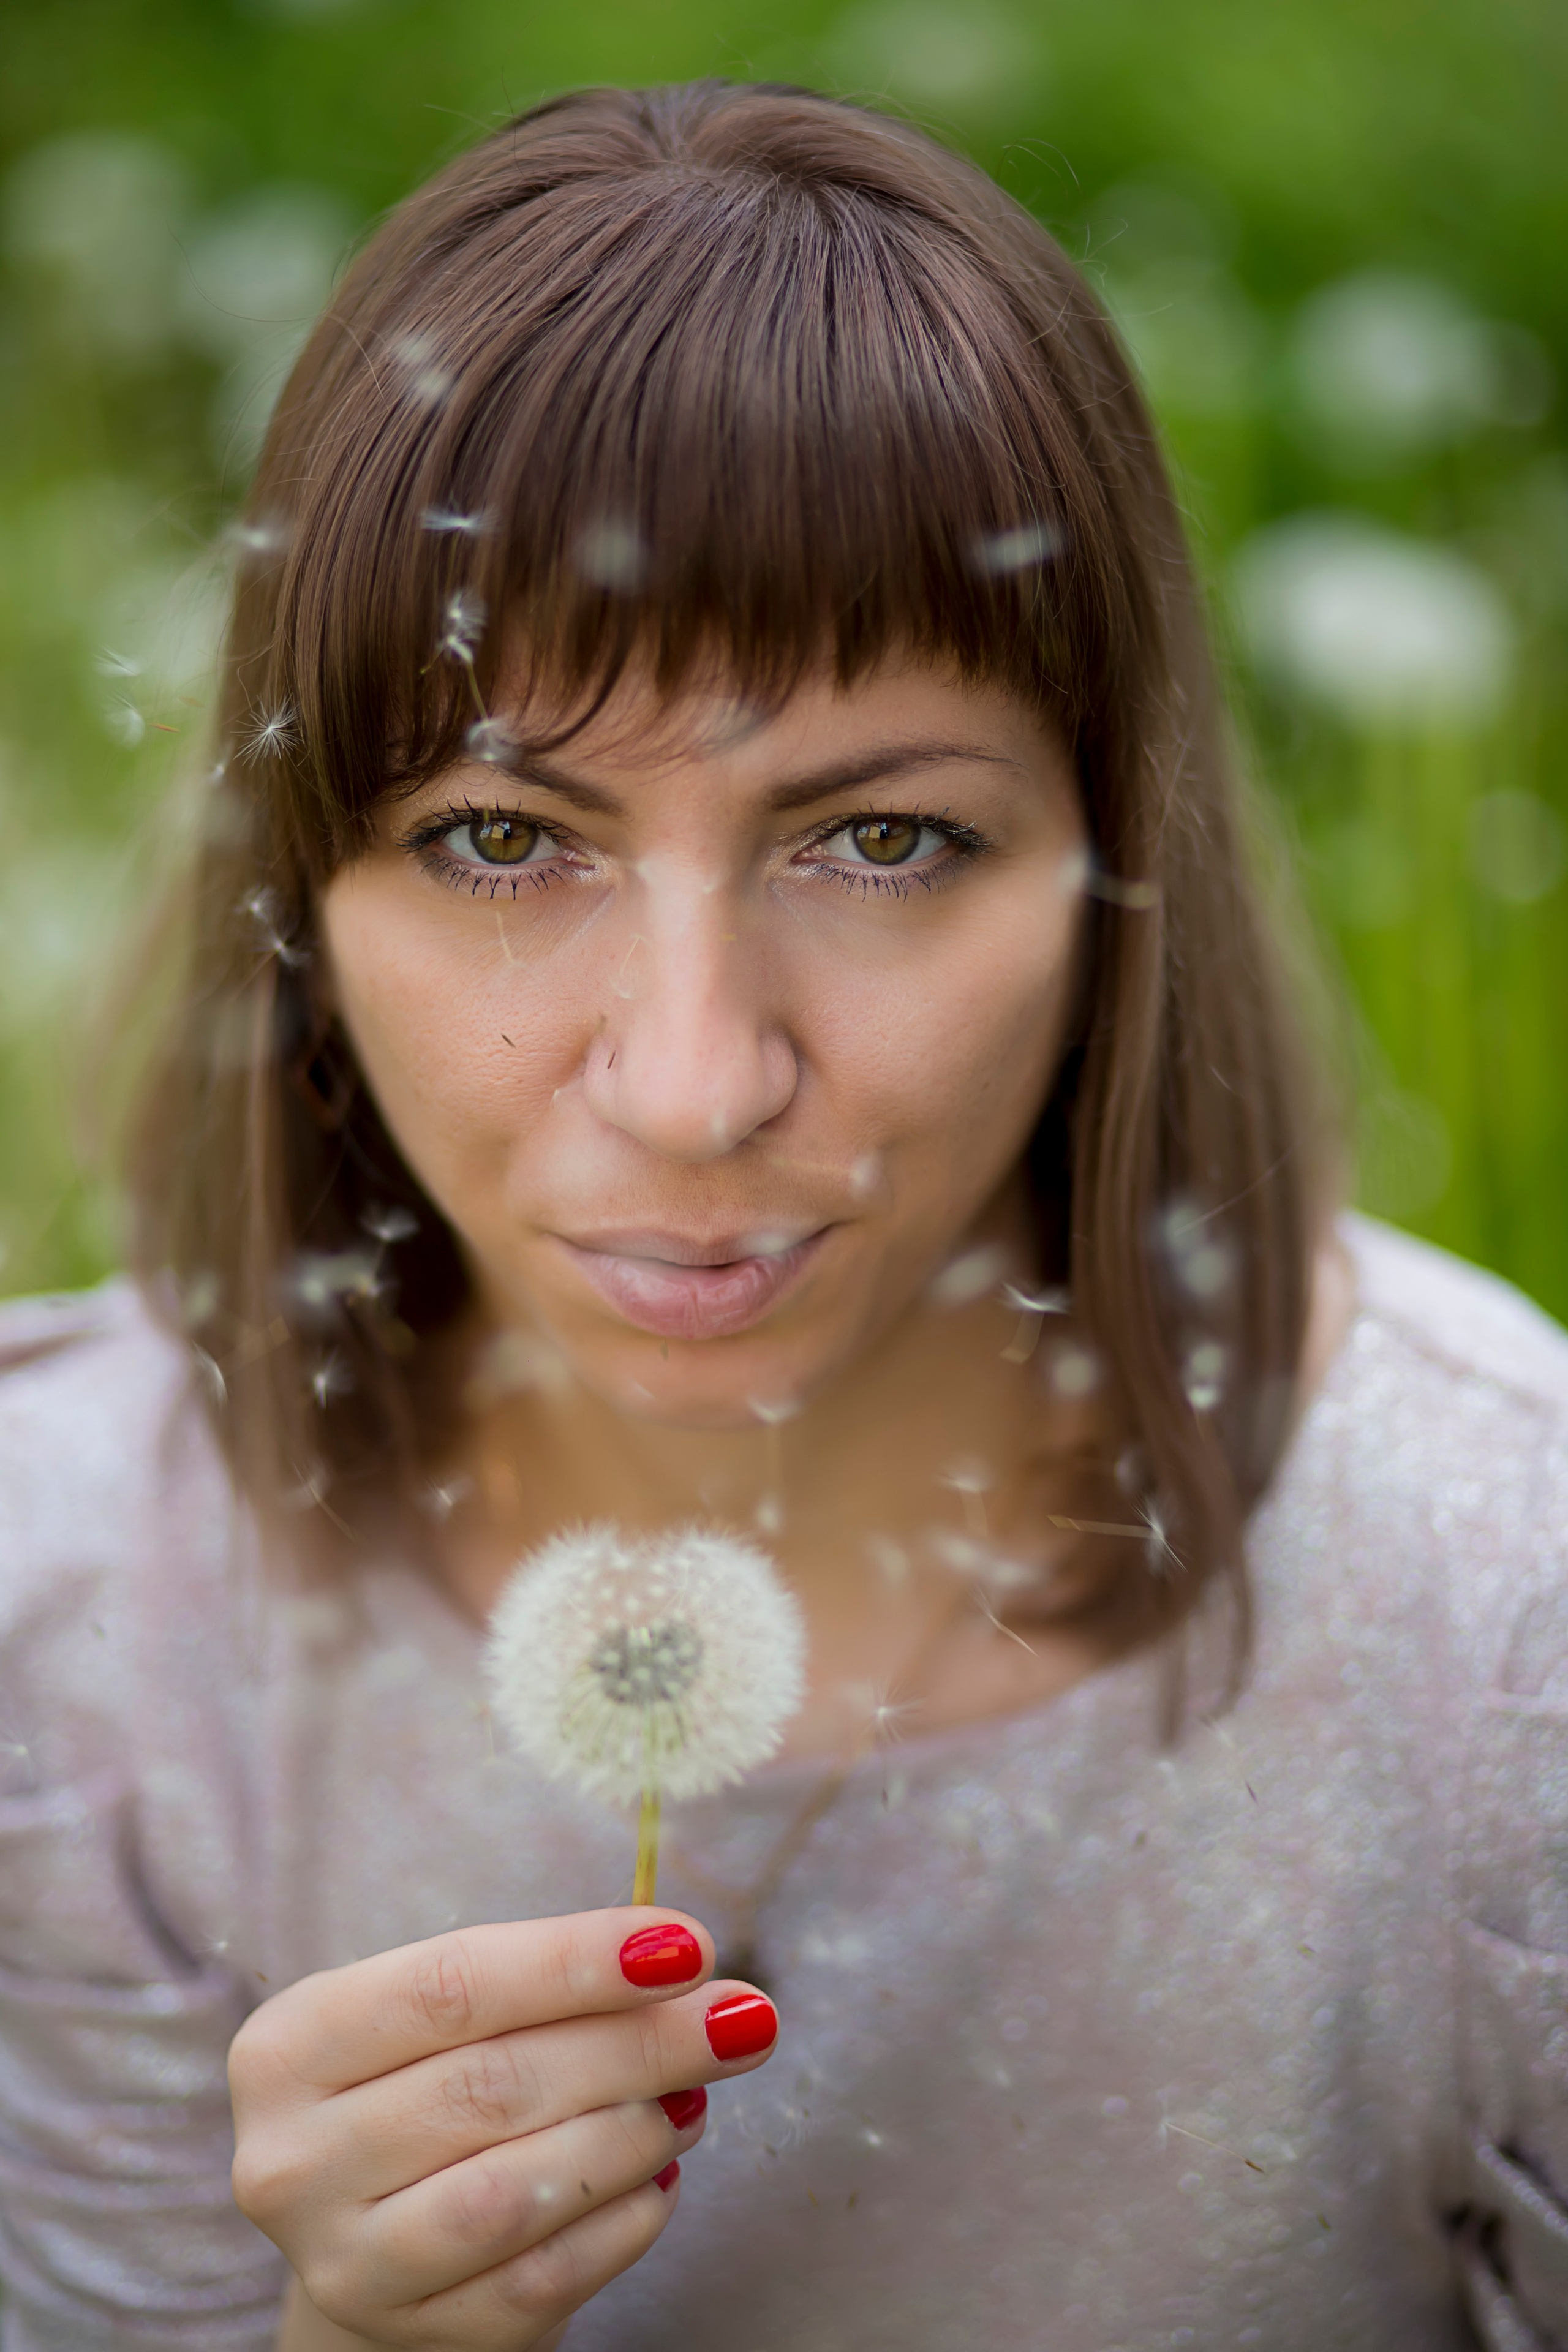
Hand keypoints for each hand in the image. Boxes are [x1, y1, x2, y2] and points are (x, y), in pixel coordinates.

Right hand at [229, 1910, 776, 2347]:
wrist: (372, 2236)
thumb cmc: (425, 2087)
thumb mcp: (449, 2019)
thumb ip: (546, 1986)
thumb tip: (685, 1962)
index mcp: (289, 2048)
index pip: (448, 1986)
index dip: (574, 1961)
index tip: (687, 1944)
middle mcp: (294, 2158)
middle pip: (493, 2083)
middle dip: (638, 2043)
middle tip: (740, 2015)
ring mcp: (345, 2260)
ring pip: (516, 2188)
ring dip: (632, 2134)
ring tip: (695, 2096)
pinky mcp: (411, 2334)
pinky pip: (544, 2275)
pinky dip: (623, 2219)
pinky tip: (663, 2174)